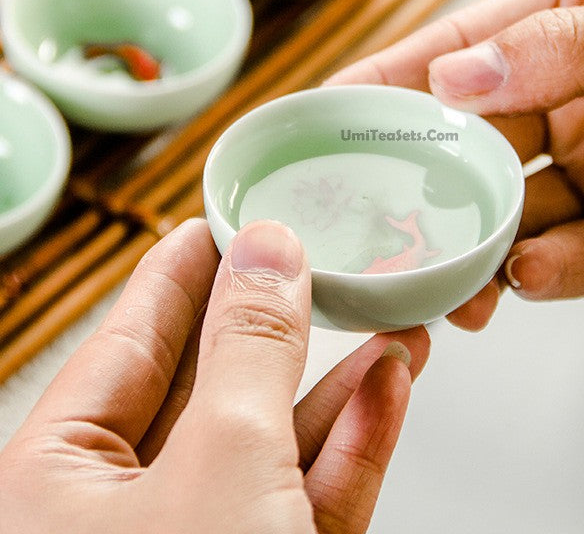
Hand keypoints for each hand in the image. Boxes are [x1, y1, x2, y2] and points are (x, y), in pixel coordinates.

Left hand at [0, 219, 429, 532]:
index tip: (221, 219)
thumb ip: (249, 347)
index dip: (181, 270)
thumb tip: (267, 248)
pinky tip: (388, 384)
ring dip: (335, 381)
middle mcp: (118, 517)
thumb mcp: (222, 466)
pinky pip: (310, 498)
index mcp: (55, 481)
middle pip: (209, 386)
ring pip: (271, 442)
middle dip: (277, 322)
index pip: (129, 339)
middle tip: (313, 262)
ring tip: (383, 321)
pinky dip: (353, 442)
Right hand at [328, 0, 583, 328]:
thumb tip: (460, 75)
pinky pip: (576, 260)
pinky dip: (544, 272)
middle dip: (421, 175)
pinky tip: (524, 275)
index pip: (469, 47)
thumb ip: (576, 45)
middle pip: (477, 139)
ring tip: (440, 272)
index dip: (395, 77)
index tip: (329, 108)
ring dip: (473, 242)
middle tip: (368, 210)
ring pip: (513, 211)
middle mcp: (582, 97)